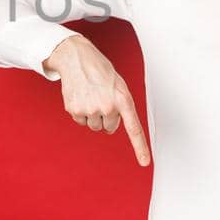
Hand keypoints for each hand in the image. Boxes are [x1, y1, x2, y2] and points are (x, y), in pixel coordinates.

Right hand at [43, 34, 150, 165]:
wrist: (76, 57)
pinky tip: (80, 96)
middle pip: (109, 127)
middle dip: (106, 117)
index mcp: (123, 98)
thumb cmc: (99, 70)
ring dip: (92, 115)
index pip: (134, 128)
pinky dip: (80, 112)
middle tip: (101, 99)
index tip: (145, 162)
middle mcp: (108, 106)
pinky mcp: (75, 109)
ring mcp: (90, 109)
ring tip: (90, 95)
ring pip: (94, 126)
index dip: (140, 147)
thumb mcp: (118, 84)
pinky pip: (80, 121)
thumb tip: (111, 127)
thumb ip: (120, 105)